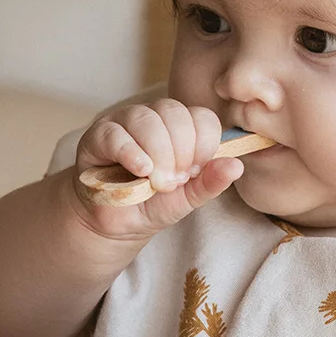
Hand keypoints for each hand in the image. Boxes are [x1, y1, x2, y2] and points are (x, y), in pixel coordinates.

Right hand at [71, 99, 242, 240]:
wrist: (116, 222)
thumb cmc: (153, 203)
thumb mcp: (188, 197)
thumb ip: (211, 181)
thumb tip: (237, 166)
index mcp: (180, 127)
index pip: (201, 117)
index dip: (203, 145)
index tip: (196, 172)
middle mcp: (154, 117)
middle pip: (175, 114)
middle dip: (181, 152)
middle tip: (175, 181)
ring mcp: (124, 122)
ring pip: (146, 120)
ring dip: (158, 154)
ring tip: (157, 182)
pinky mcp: (98, 135)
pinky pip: (116, 134)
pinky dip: (131, 153)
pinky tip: (141, 171)